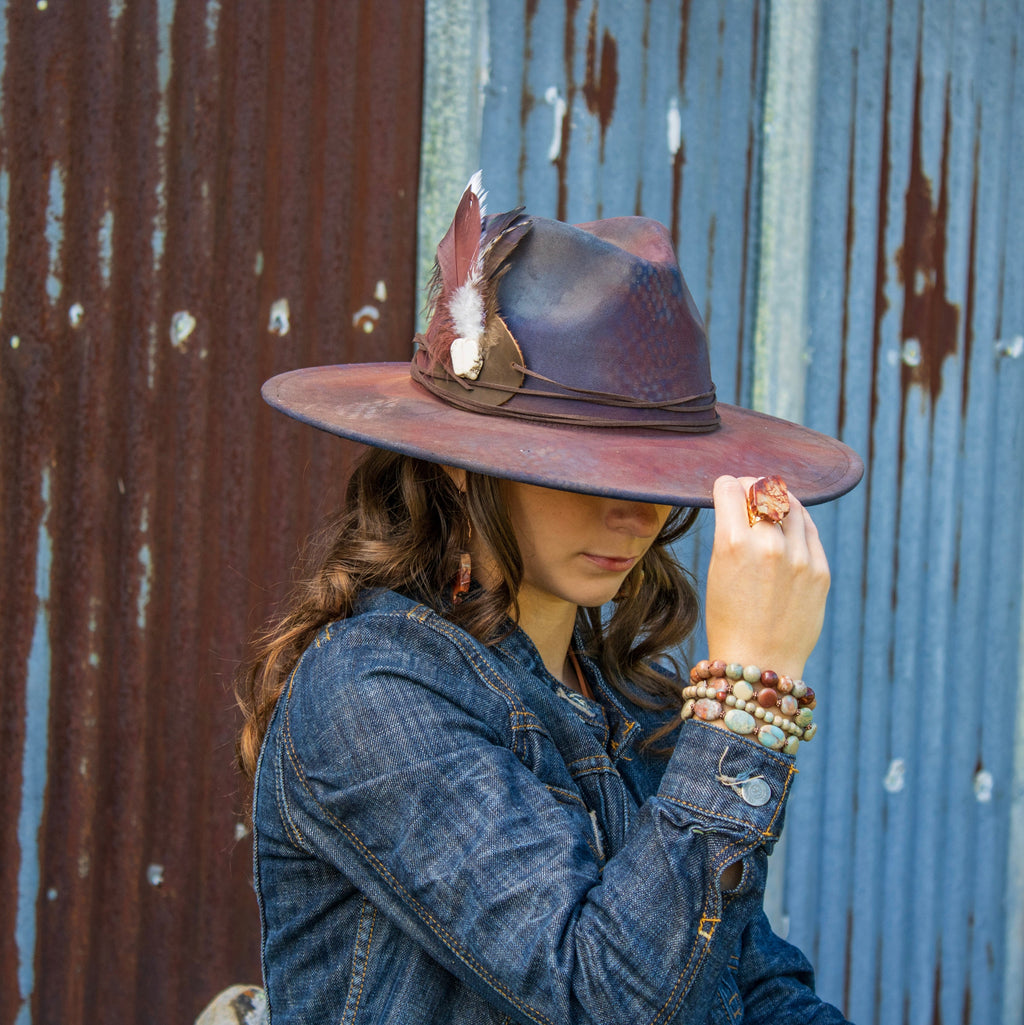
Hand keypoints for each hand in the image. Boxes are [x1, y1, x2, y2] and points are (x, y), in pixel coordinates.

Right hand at [704, 476, 829, 680]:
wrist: (759, 662)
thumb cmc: (729, 619)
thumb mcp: (718, 571)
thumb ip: (732, 534)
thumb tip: (744, 504)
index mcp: (733, 544)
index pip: (731, 489)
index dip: (726, 485)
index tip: (726, 488)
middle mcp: (768, 545)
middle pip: (763, 491)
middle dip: (752, 487)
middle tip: (748, 491)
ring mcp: (799, 558)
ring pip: (791, 505)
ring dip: (778, 499)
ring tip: (771, 504)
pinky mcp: (820, 571)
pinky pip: (810, 529)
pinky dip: (797, 520)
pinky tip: (789, 523)